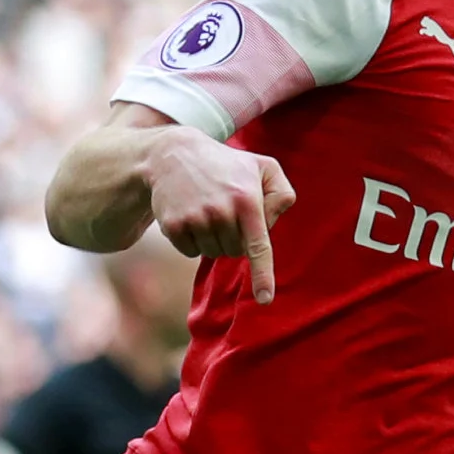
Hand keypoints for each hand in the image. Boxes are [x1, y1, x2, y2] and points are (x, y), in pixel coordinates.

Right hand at [145, 128, 294, 303]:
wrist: (172, 154)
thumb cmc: (225, 163)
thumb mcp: (263, 166)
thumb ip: (281, 192)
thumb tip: (273, 222)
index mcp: (246, 200)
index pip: (258, 246)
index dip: (262, 276)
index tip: (265, 300)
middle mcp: (221, 212)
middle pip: (235, 252)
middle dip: (234, 238)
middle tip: (225, 210)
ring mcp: (195, 220)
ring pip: (214, 254)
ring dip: (214, 239)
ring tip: (207, 209)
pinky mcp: (174, 226)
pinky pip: (192, 252)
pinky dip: (194, 240)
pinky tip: (190, 215)